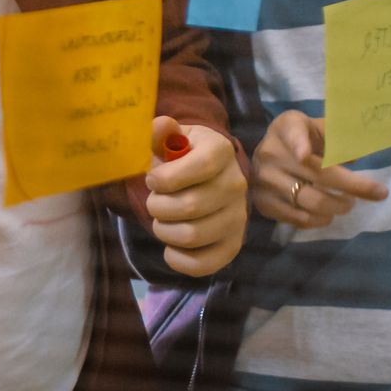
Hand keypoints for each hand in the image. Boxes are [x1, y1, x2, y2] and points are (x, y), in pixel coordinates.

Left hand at [145, 116, 248, 276]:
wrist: (203, 176)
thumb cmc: (179, 156)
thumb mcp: (169, 137)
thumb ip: (158, 131)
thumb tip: (162, 126)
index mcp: (221, 151)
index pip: (200, 167)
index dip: (167, 178)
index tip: (151, 180)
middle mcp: (237, 184)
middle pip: (190, 206)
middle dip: (158, 207)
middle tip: (153, 202)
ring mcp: (239, 217)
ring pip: (193, 236)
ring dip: (164, 232)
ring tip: (161, 222)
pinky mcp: (234, 245)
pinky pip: (204, 264)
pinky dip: (178, 260)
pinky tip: (170, 247)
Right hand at [249, 112, 387, 228]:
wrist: (264, 157)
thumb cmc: (300, 139)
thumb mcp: (315, 127)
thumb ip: (338, 135)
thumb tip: (359, 154)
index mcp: (286, 128)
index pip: (292, 134)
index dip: (298, 144)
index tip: (305, 154)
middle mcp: (271, 154)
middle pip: (318, 175)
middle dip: (353, 186)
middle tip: (378, 192)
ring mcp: (265, 182)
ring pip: (311, 202)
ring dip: (338, 207)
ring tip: (347, 203)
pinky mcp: (265, 204)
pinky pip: (300, 219)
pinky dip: (320, 220)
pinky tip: (327, 214)